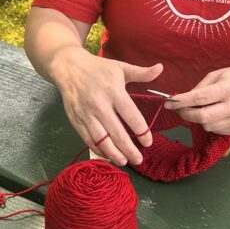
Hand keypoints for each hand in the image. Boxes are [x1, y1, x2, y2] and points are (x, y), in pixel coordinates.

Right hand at [52, 52, 162, 166]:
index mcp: (114, 91)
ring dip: (113, 154)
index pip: (131, 116)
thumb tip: (161, 68)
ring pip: (101, 140)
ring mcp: (86, 114)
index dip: (141, 132)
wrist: (68, 67)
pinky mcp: (75, 120)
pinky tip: (108, 155)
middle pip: (117, 133)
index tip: (148, 142)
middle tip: (139, 159)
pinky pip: (88, 139)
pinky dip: (98, 150)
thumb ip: (141, 73)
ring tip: (124, 161)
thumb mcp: (120, 67)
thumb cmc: (97, 68)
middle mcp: (99, 105)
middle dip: (129, 149)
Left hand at [164, 66, 229, 134]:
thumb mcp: (217, 74)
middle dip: (185, 114)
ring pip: (208, 126)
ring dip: (197, 119)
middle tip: (178, 109)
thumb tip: (181, 99)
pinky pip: (216, 130)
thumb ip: (199, 87)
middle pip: (203, 117)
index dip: (181, 102)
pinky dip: (210, 124)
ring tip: (197, 110)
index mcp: (227, 89)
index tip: (168, 103)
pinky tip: (212, 114)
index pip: (200, 98)